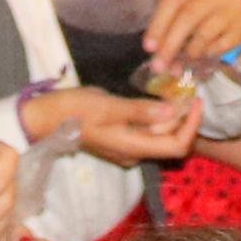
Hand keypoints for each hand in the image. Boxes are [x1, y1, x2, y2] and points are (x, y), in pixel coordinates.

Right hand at [34, 85, 201, 166]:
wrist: (44, 119)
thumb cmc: (74, 110)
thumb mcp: (108, 106)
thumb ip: (140, 111)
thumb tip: (173, 112)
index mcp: (133, 147)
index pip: (177, 146)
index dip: (192, 126)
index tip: (196, 100)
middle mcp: (134, 152)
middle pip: (170, 141)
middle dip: (184, 117)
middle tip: (187, 88)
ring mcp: (126, 147)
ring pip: (159, 134)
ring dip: (170, 114)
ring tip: (174, 88)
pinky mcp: (119, 138)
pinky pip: (146, 130)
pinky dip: (155, 115)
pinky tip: (155, 96)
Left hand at [143, 0, 240, 69]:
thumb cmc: (209, 15)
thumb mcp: (188, 9)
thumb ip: (170, 24)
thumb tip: (155, 50)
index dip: (158, 24)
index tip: (148, 47)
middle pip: (187, 16)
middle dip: (170, 44)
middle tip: (159, 65)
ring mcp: (235, 4)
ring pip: (204, 32)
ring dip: (189, 53)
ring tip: (182, 64)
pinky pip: (220, 45)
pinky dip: (207, 55)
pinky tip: (204, 57)